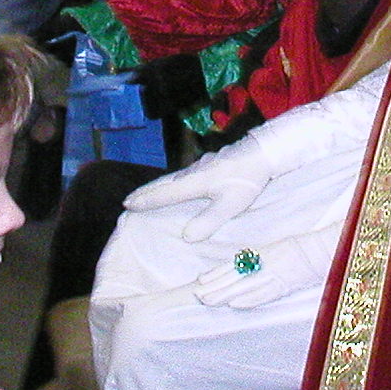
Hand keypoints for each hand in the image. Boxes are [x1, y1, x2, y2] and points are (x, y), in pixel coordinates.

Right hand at [122, 148, 271, 243]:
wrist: (262, 152)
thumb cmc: (247, 179)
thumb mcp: (230, 204)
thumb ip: (209, 220)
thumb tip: (187, 237)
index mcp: (195, 183)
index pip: (165, 194)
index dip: (146, 200)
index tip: (127, 205)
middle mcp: (193, 173)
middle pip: (163, 183)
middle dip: (145, 193)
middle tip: (127, 200)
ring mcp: (201, 166)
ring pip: (172, 178)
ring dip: (156, 186)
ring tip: (145, 193)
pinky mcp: (209, 164)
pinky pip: (182, 175)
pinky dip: (171, 181)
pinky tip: (176, 183)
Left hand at [194, 222, 341, 308]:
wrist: (323, 250)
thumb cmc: (300, 251)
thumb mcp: (276, 250)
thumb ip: (258, 259)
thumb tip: (239, 267)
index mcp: (263, 253)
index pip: (234, 265)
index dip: (217, 273)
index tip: (201, 280)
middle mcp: (265, 263)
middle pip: (236, 277)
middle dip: (216, 287)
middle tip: (198, 295)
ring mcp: (275, 274)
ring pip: (245, 286)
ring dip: (226, 294)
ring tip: (209, 301)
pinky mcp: (286, 285)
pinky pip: (265, 293)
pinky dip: (250, 299)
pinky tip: (236, 305)